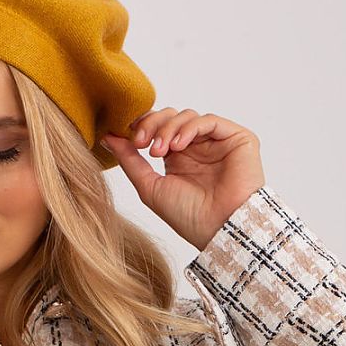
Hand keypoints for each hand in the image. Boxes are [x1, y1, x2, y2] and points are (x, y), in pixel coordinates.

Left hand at [100, 108, 265, 251]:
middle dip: (152, 124)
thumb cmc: (188, 217)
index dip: (142, 126)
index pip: (158, 128)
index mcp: (178, 158)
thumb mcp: (150, 187)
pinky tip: (177, 146)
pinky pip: (209, 121)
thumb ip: (130, 161)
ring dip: (168, 129)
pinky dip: (189, 128)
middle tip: (140, 142)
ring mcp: (217, 142)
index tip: (127, 137)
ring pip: (188, 116)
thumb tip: (108, 138)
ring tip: (159, 152)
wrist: (220, 229)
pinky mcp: (236, 138)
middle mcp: (197, 147)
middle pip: (171, 117)